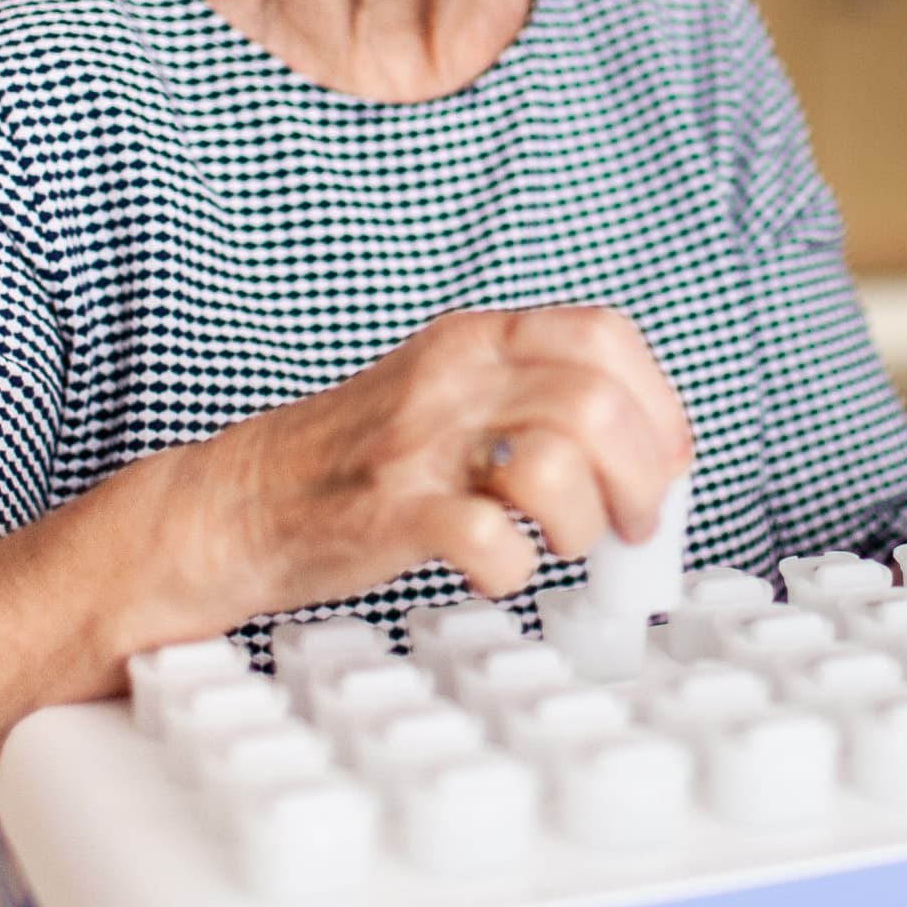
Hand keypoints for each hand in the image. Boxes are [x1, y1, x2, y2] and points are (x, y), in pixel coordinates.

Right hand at [146, 306, 693, 635]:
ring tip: (561, 545)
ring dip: (584, 524)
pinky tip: (497, 569)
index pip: (606, 337)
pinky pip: (487, 538)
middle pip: (596, 404)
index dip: (658, 404)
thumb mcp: (452, 395)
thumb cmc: (361, 458)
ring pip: (556, 463)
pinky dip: (513, 568)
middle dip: (643, 478)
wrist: (240, 502)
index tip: (666, 461)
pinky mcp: (388, 515)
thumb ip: (538, 403)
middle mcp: (452, 377)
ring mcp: (418, 445)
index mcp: (477, 339)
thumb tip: (652, 455)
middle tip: (633, 524)